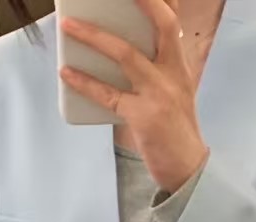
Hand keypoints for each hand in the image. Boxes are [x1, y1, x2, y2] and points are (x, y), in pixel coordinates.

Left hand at [61, 0, 207, 192]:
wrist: (188, 170)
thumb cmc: (176, 131)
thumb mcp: (174, 93)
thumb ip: (155, 69)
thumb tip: (119, 47)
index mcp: (180, 67)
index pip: (173, 23)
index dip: (160, 1)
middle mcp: (173, 75)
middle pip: (163, 26)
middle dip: (145, 2)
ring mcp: (159, 95)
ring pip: (126, 55)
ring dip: (94, 37)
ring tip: (68, 26)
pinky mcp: (143, 117)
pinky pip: (108, 95)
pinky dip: (85, 82)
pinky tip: (67, 73)